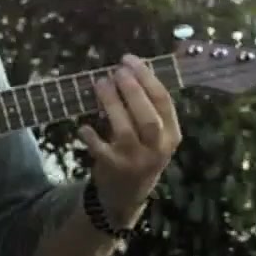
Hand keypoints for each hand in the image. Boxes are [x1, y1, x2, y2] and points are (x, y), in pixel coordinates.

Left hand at [79, 54, 182, 227]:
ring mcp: (135, 159)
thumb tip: (129, 68)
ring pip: (125, 129)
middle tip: (116, 71)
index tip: (129, 60)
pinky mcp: (113, 168)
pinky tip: (83, 125)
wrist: (127, 195)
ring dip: (111, 103)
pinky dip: (91, 135)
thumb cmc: (140, 154)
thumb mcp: (155, 136)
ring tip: (100, 83)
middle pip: (147, 115)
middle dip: (131, 89)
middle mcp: (157, 148)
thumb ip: (148, 108)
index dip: (146, 77)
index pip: (164, 101)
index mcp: (171, 135)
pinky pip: (100, 149)